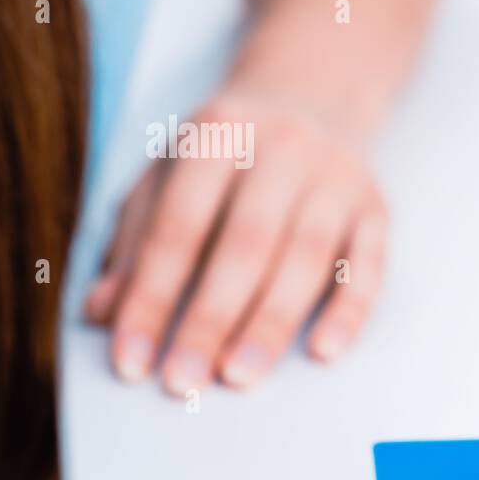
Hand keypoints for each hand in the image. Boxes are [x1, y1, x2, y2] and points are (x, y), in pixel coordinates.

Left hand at [84, 90, 387, 396]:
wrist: (314, 97)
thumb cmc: (231, 152)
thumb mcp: (171, 175)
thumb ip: (134, 239)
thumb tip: (101, 311)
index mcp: (218, 133)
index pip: (177, 228)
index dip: (150, 298)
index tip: (131, 361)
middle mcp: (283, 148)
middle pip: (244, 245)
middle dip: (209, 320)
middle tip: (183, 382)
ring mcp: (337, 177)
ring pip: (306, 257)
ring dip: (271, 323)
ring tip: (239, 376)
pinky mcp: (377, 208)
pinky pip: (369, 265)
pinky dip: (349, 310)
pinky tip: (325, 352)